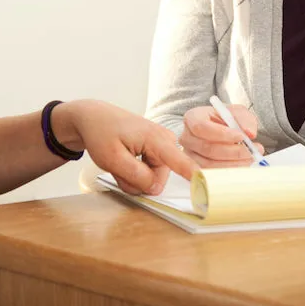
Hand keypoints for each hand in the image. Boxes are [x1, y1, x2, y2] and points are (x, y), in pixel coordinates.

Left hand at [53, 100, 197, 194]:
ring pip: (152, 177)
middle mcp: (164, 140)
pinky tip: (124, 159)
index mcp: (156, 139)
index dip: (196, 177)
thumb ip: (136, 177)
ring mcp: (161, 144)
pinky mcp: (156, 149)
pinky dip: (134, 171)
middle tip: (118, 168)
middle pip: (158, 178)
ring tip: (119, 161)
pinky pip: (149, 171)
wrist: (93, 117)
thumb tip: (156, 188)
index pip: (181, 162)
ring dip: (133, 176)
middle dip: (137, 181)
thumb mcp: (112, 160)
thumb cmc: (101, 133)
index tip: (210, 187)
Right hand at [179, 104, 263, 167]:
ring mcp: (189, 155)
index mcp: (193, 118)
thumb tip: (249, 132)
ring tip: (250, 158)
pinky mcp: (196, 169)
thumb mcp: (237, 112)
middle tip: (251, 150)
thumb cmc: (226, 120)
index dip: (222, 134)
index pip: (202, 127)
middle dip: (233, 151)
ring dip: (233, 164)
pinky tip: (242, 166)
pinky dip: (229, 172)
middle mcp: (187, 137)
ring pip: (209, 164)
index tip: (241, 136)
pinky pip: (211, 175)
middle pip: (207, 148)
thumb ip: (244, 119)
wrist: (223, 130)